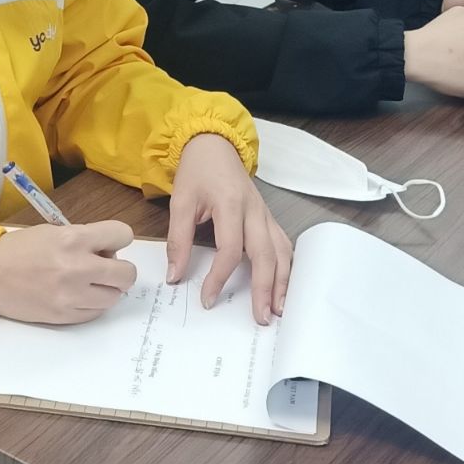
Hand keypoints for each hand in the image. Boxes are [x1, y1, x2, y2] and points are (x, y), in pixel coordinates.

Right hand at [0, 220, 136, 324]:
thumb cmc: (20, 250)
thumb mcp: (54, 232)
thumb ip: (85, 239)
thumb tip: (108, 253)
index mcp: (74, 239)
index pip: (122, 235)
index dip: (118, 238)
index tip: (109, 244)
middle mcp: (77, 268)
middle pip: (127, 274)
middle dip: (120, 270)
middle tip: (105, 269)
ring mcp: (71, 295)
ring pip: (114, 297)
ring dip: (106, 289)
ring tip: (87, 283)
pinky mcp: (64, 316)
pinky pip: (95, 313)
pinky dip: (91, 305)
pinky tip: (76, 296)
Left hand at [166, 133, 291, 326]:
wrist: (215, 145)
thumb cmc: (197, 172)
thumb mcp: (180, 201)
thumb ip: (178, 239)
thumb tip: (175, 276)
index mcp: (230, 205)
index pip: (230, 250)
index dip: (219, 278)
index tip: (207, 299)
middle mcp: (255, 211)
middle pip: (266, 255)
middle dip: (264, 289)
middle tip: (261, 318)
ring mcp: (266, 214)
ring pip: (282, 252)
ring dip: (283, 282)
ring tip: (279, 310)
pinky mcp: (269, 218)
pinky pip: (284, 245)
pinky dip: (287, 267)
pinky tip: (285, 286)